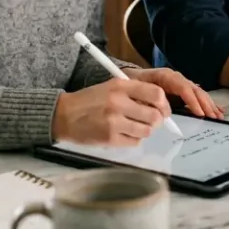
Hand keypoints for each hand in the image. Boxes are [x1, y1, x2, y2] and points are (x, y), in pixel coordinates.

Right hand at [51, 78, 169, 145]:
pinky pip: (135, 142)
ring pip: (147, 130)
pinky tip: (124, 133)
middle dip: (157, 120)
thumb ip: (134, 92)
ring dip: (145, 130)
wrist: (64, 115)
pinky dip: (133, 139)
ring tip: (135, 126)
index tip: (163, 109)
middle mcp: (119, 103)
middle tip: (152, 121)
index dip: (164, 104)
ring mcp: (114, 122)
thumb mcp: (111, 87)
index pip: (156, 93)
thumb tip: (160, 104)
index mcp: (121, 86)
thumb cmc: (90, 100)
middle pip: (154, 115)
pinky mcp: (110, 138)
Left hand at [124, 67, 223, 118]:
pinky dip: (207, 103)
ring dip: (209, 104)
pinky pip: (196, 96)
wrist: (128, 78)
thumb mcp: (137, 90)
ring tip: (219, 116)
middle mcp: (176, 78)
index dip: (192, 100)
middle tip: (213, 118)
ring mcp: (180, 83)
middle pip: (194, 90)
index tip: (200, 113)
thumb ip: (149, 98)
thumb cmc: (132, 84)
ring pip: (198, 93)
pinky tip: (217, 110)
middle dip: (205, 104)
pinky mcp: (181, 90)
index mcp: (166, 76)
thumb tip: (162, 111)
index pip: (183, 88)